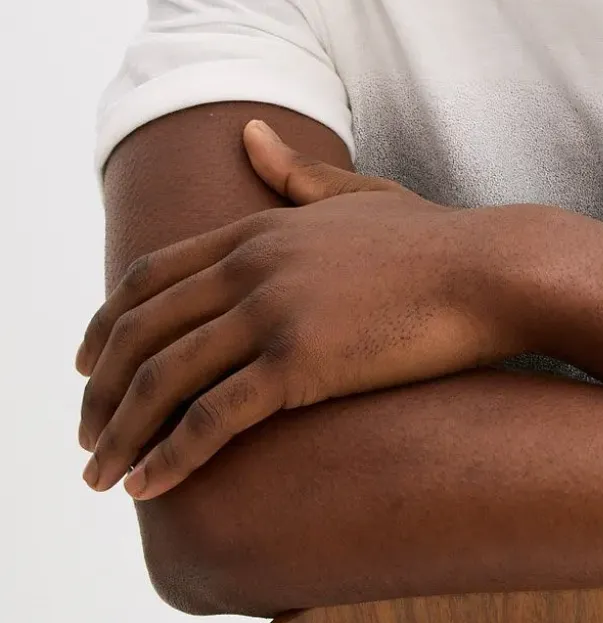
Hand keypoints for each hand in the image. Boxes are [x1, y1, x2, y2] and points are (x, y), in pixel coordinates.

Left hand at [76, 119, 537, 498]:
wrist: (498, 271)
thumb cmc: (441, 241)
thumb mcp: (360, 196)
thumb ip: (296, 175)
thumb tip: (249, 134)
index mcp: (257, 229)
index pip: (147, 278)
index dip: (104, 327)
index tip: (85, 369)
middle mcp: (251, 266)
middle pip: (139, 332)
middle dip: (99, 391)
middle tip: (85, 437)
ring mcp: (272, 312)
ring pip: (162, 379)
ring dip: (119, 434)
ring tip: (102, 476)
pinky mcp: (299, 363)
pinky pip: (211, 419)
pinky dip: (169, 456)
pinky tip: (149, 487)